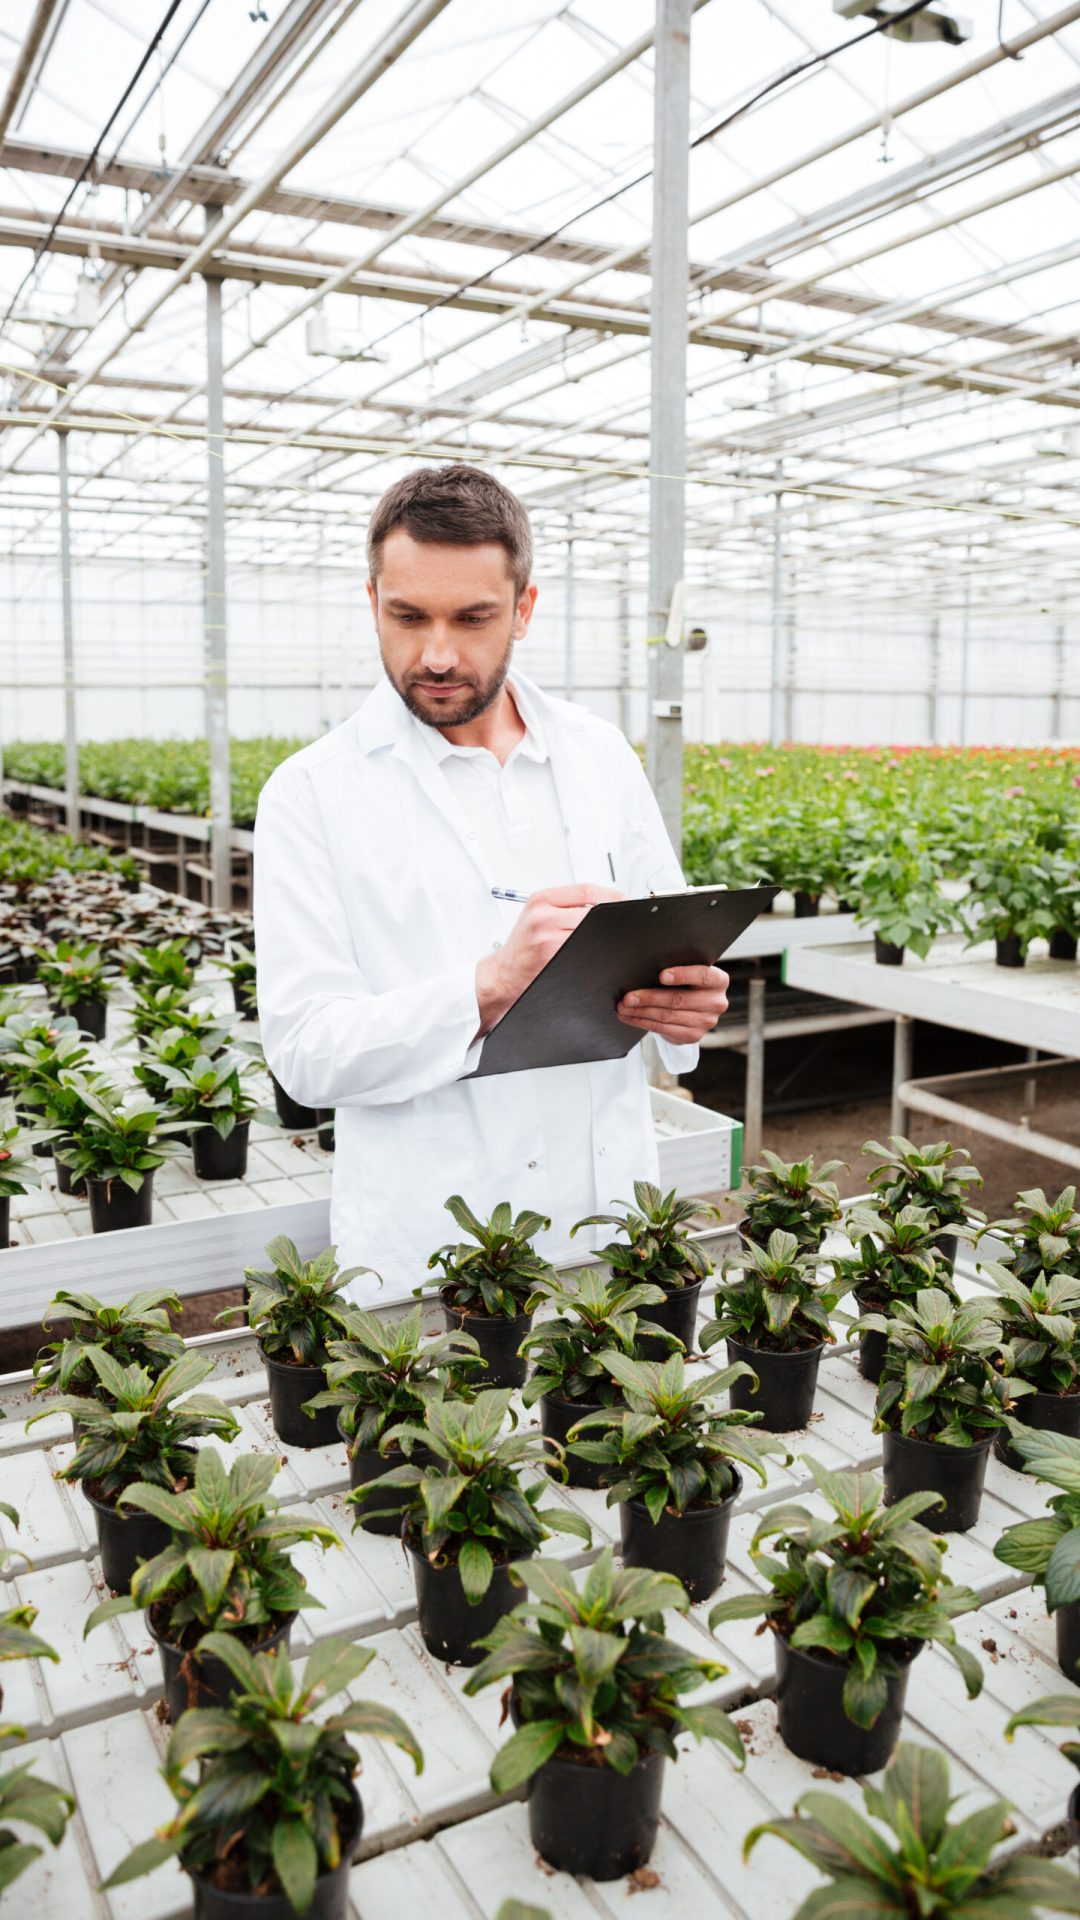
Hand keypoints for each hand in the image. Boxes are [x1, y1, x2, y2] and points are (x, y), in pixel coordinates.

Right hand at [475, 883, 622, 1033]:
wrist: (503, 975)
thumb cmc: (522, 948)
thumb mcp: (537, 915)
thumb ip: (567, 906)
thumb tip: (608, 903)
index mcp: (541, 900)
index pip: (586, 890)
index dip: (611, 896)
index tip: (623, 902)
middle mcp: (543, 917)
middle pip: (593, 911)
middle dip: (610, 920)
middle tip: (620, 925)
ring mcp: (548, 939)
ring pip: (592, 933)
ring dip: (605, 938)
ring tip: (605, 942)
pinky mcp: (553, 959)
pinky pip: (586, 953)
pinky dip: (596, 954)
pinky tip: (595, 957)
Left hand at [617, 963, 728, 1043]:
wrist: (694, 1008)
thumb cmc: (687, 982)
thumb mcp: (688, 971)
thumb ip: (677, 968)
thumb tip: (645, 967)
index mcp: (718, 981)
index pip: (703, 976)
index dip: (682, 975)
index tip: (661, 975)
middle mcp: (716, 1002)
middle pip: (678, 999)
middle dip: (649, 998)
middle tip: (628, 997)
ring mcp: (706, 1022)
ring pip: (667, 1016)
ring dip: (641, 1012)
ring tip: (623, 1006)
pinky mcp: (693, 1036)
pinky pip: (663, 1029)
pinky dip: (643, 1022)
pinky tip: (630, 1016)